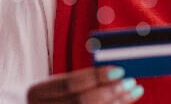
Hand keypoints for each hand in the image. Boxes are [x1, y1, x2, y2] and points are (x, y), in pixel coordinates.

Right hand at [27, 66, 143, 103]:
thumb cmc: (50, 98)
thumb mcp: (55, 86)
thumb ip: (79, 81)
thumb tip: (114, 71)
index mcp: (37, 92)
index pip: (70, 84)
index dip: (96, 77)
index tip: (119, 70)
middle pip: (82, 102)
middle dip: (110, 92)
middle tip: (131, 82)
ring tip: (133, 92)